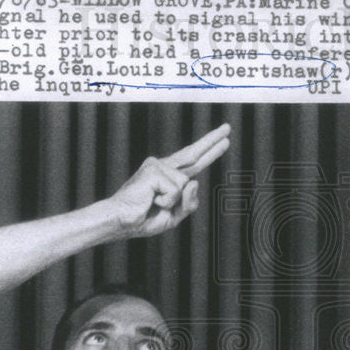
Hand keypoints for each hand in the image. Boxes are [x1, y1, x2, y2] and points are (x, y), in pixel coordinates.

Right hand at [105, 123, 230, 236]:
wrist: (121, 222)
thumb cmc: (144, 219)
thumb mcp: (175, 216)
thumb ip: (189, 202)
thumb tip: (195, 181)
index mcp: (168, 176)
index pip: (194, 162)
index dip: (210, 151)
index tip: (224, 140)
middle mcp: (163, 167)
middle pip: (193, 153)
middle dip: (212, 141)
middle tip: (228, 128)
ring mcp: (157, 166)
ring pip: (186, 184)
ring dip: (174, 202)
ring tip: (154, 204)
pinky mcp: (153, 170)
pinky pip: (176, 190)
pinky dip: (166, 202)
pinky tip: (151, 200)